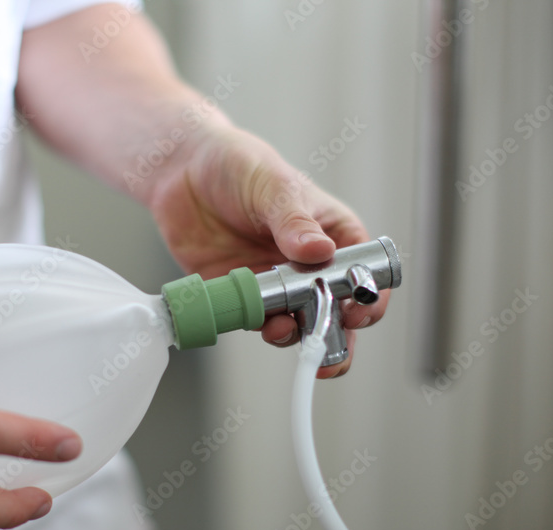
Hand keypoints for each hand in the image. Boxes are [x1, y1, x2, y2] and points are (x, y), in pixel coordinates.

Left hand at [148, 124, 389, 377]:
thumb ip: (295, 222)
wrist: (183, 170)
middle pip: (338, 309)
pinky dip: (263, 328)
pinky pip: (260, 321)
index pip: (365, 272)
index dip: (369, 296)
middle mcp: (311, 265)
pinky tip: (261, 323)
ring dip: (298, 334)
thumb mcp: (274, 186)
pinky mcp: (246, 295)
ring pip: (300, 323)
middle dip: (337, 332)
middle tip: (327, 343)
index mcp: (333, 234)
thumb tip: (319, 251)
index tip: (358, 310)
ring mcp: (279, 283)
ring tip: (285, 329)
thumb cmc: (241, 165)